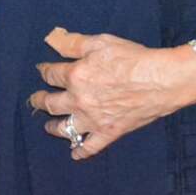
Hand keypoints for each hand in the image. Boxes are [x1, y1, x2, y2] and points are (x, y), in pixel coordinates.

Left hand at [27, 28, 195, 159]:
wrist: (159, 80)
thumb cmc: (132, 58)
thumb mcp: (100, 42)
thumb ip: (74, 43)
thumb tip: (52, 41)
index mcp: (75, 76)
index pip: (51, 74)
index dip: (44, 71)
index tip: (42, 70)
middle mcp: (79, 100)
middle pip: (51, 103)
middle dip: (40, 101)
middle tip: (36, 100)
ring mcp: (92, 120)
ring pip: (65, 128)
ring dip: (53, 128)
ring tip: (48, 127)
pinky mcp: (108, 133)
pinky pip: (90, 147)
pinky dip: (80, 151)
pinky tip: (74, 153)